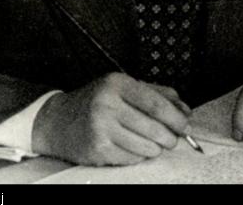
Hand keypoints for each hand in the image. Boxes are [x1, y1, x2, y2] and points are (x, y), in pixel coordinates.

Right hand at [32, 73, 190, 165]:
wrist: (58, 121)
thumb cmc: (96, 101)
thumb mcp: (123, 87)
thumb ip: (156, 93)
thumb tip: (184, 109)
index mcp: (117, 84)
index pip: (155, 103)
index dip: (175, 117)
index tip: (185, 124)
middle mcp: (107, 104)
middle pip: (153, 127)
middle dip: (169, 136)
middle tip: (173, 138)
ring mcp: (101, 129)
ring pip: (145, 146)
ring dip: (155, 148)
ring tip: (154, 143)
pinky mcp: (98, 150)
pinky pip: (131, 158)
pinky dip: (139, 156)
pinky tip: (134, 147)